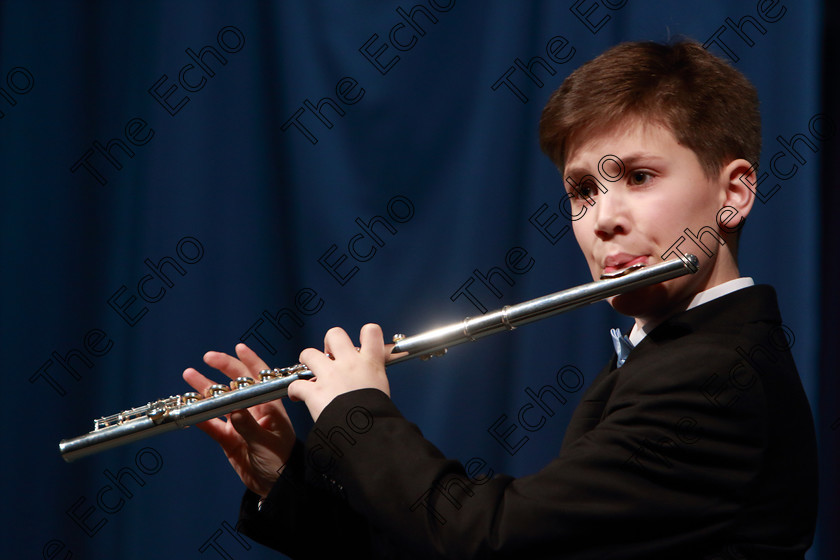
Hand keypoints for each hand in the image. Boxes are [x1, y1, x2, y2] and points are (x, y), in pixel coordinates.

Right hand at [183, 343, 295, 497]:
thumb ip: (249, 427)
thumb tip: (234, 410)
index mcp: (270, 406)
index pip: (260, 378)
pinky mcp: (228, 439)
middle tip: (207, 357)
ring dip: (205, 389)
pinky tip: (188, 408)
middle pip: (236, 384)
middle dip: (223, 369)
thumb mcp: (267, 444)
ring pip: (220, 402)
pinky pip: (212, 425)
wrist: (277, 487)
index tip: (238, 347)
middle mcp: (254, 410)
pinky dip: (200, 417)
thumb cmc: (281, 462)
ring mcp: (240, 423)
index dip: (250, 361)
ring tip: (189, 375)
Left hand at [288, 323, 389, 421]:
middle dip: (329, 343)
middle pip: (335, 334)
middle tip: (330, 355)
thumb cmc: (377, 414)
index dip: (365, 333)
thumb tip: (371, 381)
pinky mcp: (314, 391)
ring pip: (309, 353)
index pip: (371, 332)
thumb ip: (374, 379)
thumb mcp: (384, 389)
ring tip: (309, 371)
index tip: (361, 340)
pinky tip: (298, 396)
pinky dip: (295, 391)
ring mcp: (330, 376)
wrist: (367, 431)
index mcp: (370, 363)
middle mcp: (349, 363)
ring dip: (307, 361)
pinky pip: (297, 385)